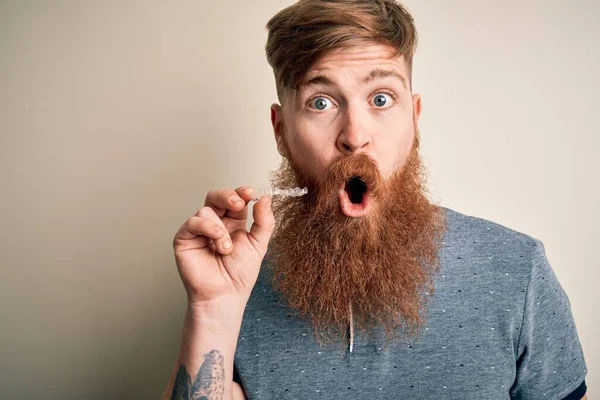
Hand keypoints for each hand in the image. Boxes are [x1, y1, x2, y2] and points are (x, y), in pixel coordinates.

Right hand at [172, 187, 274, 316]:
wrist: (225, 295)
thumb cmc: (239, 275)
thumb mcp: (259, 245)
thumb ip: (264, 221)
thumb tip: (266, 198)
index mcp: (233, 223)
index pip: (235, 199)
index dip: (241, 193)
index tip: (251, 193)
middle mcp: (215, 224)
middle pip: (216, 196)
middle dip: (228, 195)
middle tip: (239, 202)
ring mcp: (199, 230)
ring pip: (206, 210)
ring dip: (220, 228)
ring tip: (226, 249)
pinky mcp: (185, 238)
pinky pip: (193, 222)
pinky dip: (207, 227)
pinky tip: (216, 241)